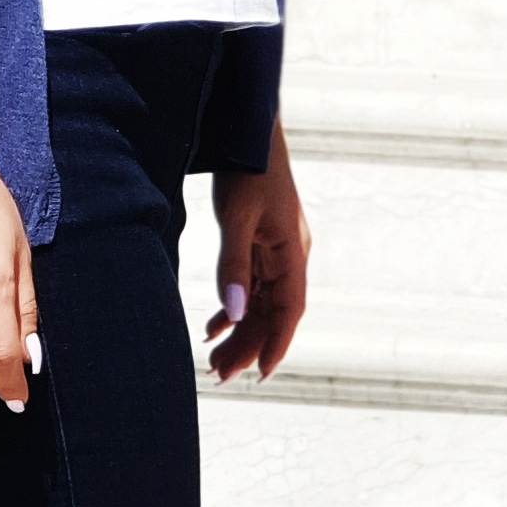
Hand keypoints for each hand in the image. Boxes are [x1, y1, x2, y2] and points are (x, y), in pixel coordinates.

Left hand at [204, 121, 308, 381]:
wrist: (248, 130)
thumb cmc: (247, 169)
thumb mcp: (237, 217)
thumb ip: (235, 265)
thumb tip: (237, 314)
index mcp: (293, 252)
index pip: (290, 310)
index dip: (277, 345)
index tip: (259, 375)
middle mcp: (290, 256)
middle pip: (273, 312)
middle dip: (249, 345)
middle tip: (219, 375)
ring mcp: (276, 250)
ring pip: (261, 303)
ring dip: (240, 331)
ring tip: (213, 360)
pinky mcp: (260, 243)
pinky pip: (251, 286)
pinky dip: (234, 307)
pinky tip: (213, 326)